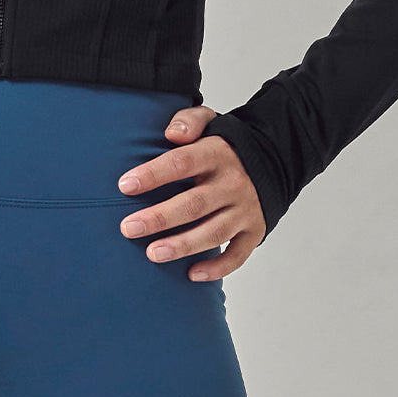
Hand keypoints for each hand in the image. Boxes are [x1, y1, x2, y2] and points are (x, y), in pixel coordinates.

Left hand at [116, 105, 266, 278]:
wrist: (273, 158)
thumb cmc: (225, 145)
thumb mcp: (210, 121)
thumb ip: (189, 121)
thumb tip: (172, 134)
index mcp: (217, 153)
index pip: (181, 163)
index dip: (153, 175)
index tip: (124, 186)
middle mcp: (232, 183)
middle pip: (193, 204)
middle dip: (159, 218)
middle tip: (128, 228)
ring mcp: (245, 209)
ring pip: (212, 233)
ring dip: (182, 245)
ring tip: (152, 254)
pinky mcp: (255, 231)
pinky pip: (238, 255)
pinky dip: (217, 268)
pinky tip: (191, 274)